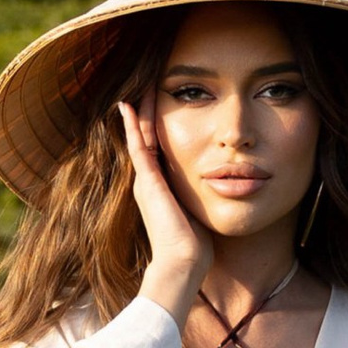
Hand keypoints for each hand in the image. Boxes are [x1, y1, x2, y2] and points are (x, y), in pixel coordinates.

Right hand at [117, 103, 211, 322]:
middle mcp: (147, 181)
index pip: (156, 148)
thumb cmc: (194, 244)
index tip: (161, 103)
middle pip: (145, 137)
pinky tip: (128, 106)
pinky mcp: (146, 182)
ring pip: (139, 136)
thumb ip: (199, 193)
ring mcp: (144, 180)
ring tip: (138, 88)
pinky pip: (137, 145)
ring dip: (140, 112)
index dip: (156, 125)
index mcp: (158, 186)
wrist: (182, 262)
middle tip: (147, 85)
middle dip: (147, 112)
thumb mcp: (198, 209)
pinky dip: (133, 125)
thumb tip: (219, 183)